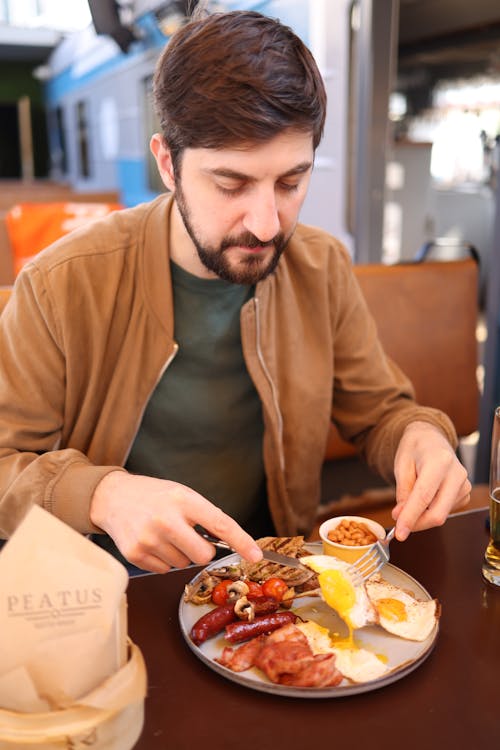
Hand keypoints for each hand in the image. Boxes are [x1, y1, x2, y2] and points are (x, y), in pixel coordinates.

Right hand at [90, 471, 262, 572]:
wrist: (113, 497)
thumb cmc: (154, 496)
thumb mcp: (182, 495)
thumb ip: (205, 516)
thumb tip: (230, 543)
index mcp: (183, 500)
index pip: (220, 524)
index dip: (241, 541)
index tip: (255, 555)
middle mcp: (166, 520)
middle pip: (203, 555)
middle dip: (201, 550)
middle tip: (188, 536)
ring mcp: (149, 539)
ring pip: (183, 565)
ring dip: (179, 554)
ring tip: (163, 534)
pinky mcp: (136, 554)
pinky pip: (164, 570)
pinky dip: (163, 560)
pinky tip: (152, 542)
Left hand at [391, 421, 470, 540]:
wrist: (431, 439)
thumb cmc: (415, 448)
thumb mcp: (401, 465)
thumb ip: (402, 492)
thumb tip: (401, 516)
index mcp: (439, 461)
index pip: (424, 497)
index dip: (410, 518)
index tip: (399, 533)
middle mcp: (456, 473)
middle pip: (438, 512)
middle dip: (417, 524)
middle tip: (400, 525)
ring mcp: (464, 484)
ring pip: (441, 514)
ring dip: (422, 516)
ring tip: (411, 500)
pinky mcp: (465, 493)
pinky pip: (446, 511)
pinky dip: (431, 510)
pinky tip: (425, 497)